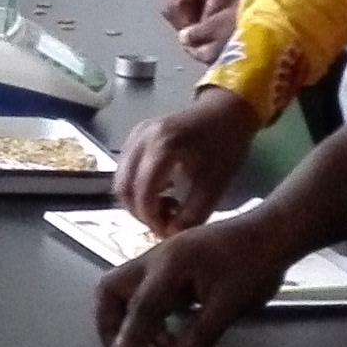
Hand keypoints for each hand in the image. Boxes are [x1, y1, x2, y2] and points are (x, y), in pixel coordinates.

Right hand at [94, 207, 301, 346]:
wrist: (272, 233)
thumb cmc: (254, 266)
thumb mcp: (230, 305)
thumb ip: (201, 337)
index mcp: (169, 266)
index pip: (140, 308)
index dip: (126, 340)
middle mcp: (156, 259)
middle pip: (112, 290)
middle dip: (111, 323)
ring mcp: (162, 259)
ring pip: (126, 289)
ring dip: (130, 320)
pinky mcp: (172, 264)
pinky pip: (145, 290)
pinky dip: (146, 313)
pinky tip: (168, 331)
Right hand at [116, 90, 260, 233]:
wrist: (226, 111)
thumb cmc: (225, 145)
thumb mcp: (215, 184)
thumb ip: (193, 214)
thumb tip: (172, 236)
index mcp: (163, 146)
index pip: (143, 193)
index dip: (151, 219)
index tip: (168, 232)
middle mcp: (142, 137)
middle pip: (124, 188)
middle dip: (140, 212)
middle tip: (164, 223)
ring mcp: (135, 135)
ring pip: (120, 180)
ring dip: (137, 201)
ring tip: (165, 208)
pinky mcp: (135, 136)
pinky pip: (125, 169)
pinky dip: (137, 187)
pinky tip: (161, 192)